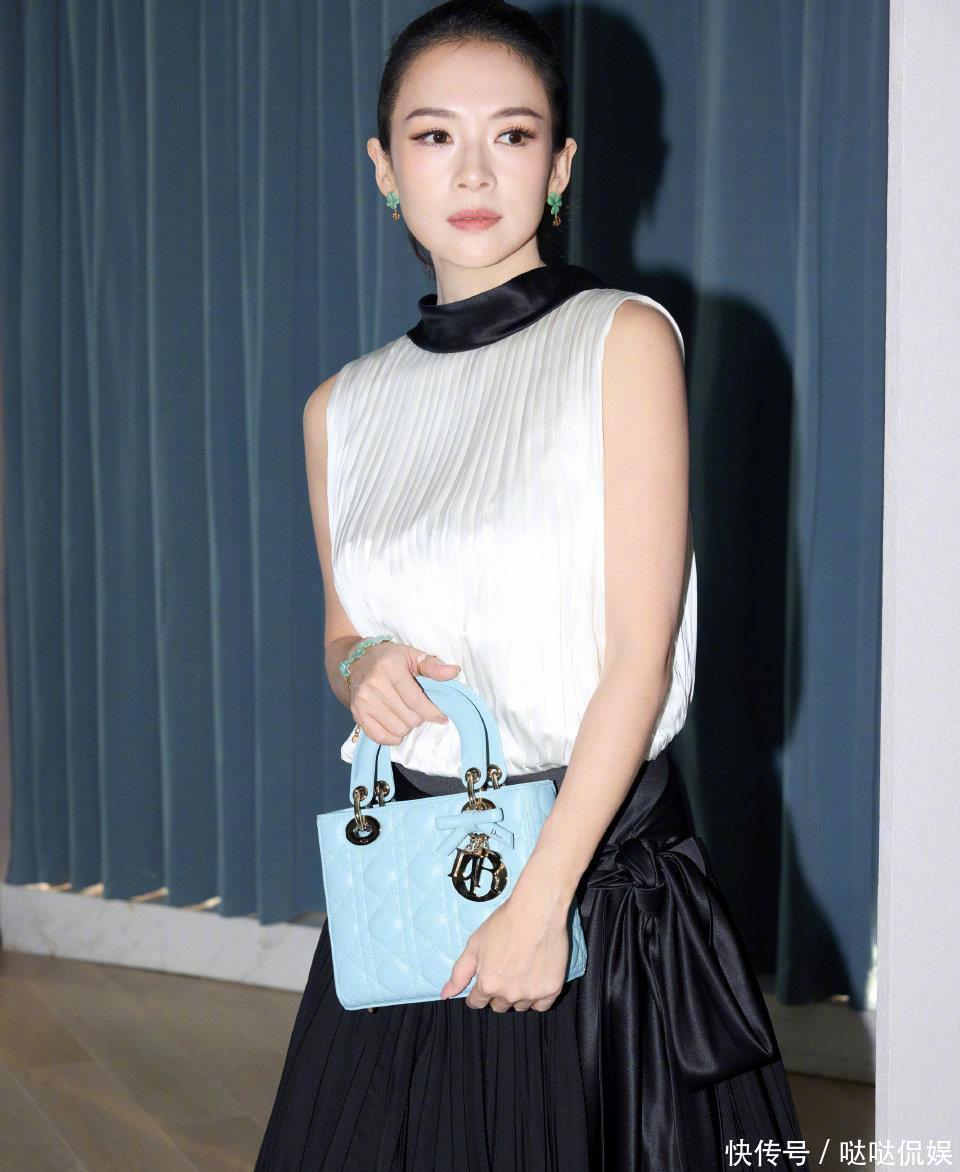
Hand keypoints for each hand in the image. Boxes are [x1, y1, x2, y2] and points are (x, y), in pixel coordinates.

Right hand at [347, 640, 460, 743]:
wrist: (359, 661)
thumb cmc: (391, 659)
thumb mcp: (413, 656)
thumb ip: (433, 666)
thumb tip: (453, 672)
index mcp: (390, 667)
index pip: (416, 700)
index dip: (432, 712)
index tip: (442, 717)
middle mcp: (374, 684)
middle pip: (408, 718)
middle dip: (419, 717)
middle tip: (416, 708)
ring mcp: (363, 700)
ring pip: (397, 729)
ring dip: (406, 726)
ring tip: (404, 713)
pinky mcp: (357, 713)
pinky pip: (380, 737)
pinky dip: (392, 736)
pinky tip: (395, 725)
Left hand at [439, 872, 573, 1012]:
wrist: (537, 911)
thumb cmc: (504, 923)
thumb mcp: (474, 944)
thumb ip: (459, 973)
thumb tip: (445, 994)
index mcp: (488, 984)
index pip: (477, 1002)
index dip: (478, 993)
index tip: (484, 982)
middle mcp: (509, 994)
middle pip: (499, 1006)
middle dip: (497, 993)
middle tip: (504, 971)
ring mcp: (532, 994)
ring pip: (520, 1006)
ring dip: (517, 996)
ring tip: (520, 971)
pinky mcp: (551, 989)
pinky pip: (541, 1005)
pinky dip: (537, 997)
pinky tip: (535, 979)